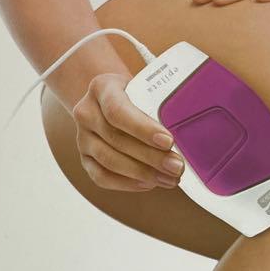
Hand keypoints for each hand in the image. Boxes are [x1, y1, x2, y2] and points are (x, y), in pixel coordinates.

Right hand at [71, 74, 185, 191]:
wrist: (108, 99)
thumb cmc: (134, 94)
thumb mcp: (143, 86)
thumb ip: (158, 102)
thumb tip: (187, 131)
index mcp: (102, 88)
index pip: (117, 111)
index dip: (142, 129)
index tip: (168, 141)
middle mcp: (86, 112)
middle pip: (116, 139)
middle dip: (150, 157)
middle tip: (177, 166)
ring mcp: (82, 137)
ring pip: (109, 161)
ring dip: (142, 173)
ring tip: (169, 179)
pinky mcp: (84, 158)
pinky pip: (101, 177)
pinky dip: (126, 184)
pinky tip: (149, 184)